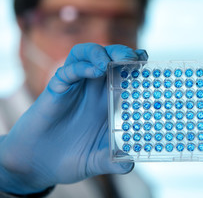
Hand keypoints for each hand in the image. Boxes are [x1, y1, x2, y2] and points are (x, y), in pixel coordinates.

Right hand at [0, 43, 147, 194]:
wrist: (38, 164)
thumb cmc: (70, 158)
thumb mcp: (96, 161)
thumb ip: (112, 161)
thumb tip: (130, 165)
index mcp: (108, 102)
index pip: (124, 75)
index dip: (136, 65)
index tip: (147, 61)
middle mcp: (93, 91)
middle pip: (109, 58)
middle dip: (122, 53)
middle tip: (134, 58)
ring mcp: (75, 88)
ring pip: (86, 56)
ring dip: (100, 53)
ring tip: (112, 62)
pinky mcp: (56, 90)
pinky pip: (67, 72)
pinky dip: (81, 67)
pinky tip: (95, 71)